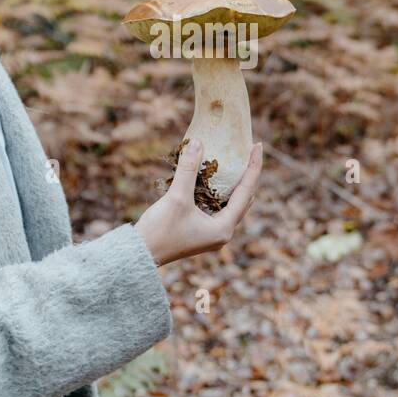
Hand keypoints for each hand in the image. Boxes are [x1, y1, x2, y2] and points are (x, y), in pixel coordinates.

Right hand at [134, 139, 262, 265]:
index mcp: (224, 228)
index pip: (246, 192)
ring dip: (234, 183)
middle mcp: (223, 232)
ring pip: (231, 203)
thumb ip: (188, 170)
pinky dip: (220, 191)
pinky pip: (218, 207)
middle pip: (243, 198)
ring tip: (236, 162)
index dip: (253, 167)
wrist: (140, 253)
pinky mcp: (202, 231)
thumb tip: (197, 142)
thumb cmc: (160, 230)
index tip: (257, 145)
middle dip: (247, 175)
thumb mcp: (176, 197)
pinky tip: (215, 177)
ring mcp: (213, 233)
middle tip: (248, 151)